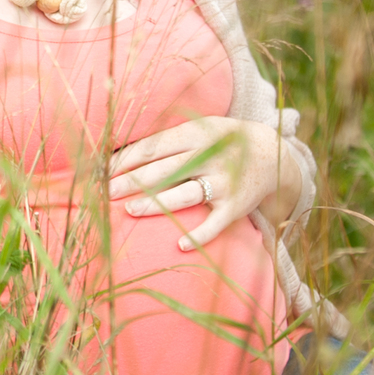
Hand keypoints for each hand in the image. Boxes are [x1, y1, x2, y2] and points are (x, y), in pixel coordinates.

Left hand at [106, 117, 301, 253]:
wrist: (271, 155)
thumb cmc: (220, 141)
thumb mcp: (198, 129)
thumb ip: (166, 140)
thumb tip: (119, 155)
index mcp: (196, 133)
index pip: (153, 147)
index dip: (126, 160)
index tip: (102, 171)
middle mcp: (210, 156)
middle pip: (162, 170)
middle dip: (131, 182)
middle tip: (105, 193)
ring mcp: (224, 181)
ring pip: (184, 194)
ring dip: (155, 203)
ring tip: (130, 210)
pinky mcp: (235, 206)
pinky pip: (215, 223)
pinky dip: (199, 235)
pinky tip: (180, 245)